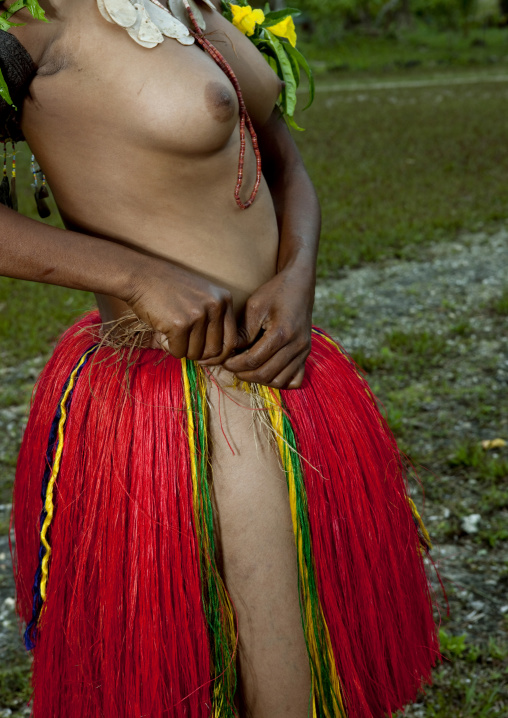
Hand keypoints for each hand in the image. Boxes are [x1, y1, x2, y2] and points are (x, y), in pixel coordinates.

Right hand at [124, 258, 236, 361]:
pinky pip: (178, 351)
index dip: (218, 355)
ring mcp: (198, 315)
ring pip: (195, 354)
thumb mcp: (201, 296)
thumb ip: (213, 320)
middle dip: (197, 354)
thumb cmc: (169, 288)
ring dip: (181, 349)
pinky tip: (162, 330)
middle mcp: (216, 306)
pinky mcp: (180, 324)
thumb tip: (217, 356)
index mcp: (224, 299)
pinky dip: (168, 347)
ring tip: (170, 331)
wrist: (141, 276)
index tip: (205, 357)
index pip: (232, 341)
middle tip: (183, 344)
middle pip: (214, 351)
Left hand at [221, 266, 313, 388]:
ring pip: (279, 380)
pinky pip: (294, 379)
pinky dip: (279, 380)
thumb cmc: (275, 291)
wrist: (300, 284)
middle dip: (244, 374)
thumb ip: (243, 332)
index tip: (224, 361)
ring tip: (246, 369)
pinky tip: (267, 370)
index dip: (235, 365)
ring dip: (259, 379)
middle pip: (265, 374)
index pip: (253, 360)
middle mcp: (296, 345)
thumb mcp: (254, 307)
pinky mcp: (306, 353)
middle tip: (232, 367)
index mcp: (282, 333)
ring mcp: (304, 351)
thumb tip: (230, 353)